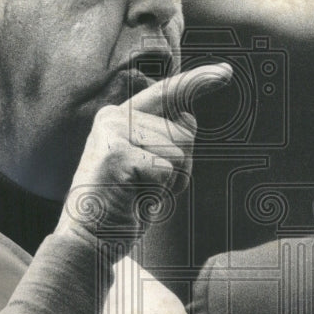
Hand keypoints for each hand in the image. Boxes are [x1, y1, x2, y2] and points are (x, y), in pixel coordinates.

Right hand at [54, 62, 232, 247]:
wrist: (88, 242)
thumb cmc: (122, 206)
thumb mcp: (148, 166)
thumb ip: (165, 139)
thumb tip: (189, 116)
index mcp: (120, 116)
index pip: (168, 93)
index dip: (199, 81)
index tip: (226, 72)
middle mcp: (114, 117)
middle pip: (184, 132)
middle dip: (179, 167)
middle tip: (146, 187)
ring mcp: (113, 133)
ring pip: (178, 152)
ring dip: (168, 183)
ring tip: (138, 194)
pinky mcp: (117, 155)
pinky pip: (166, 170)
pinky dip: (159, 192)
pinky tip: (133, 199)